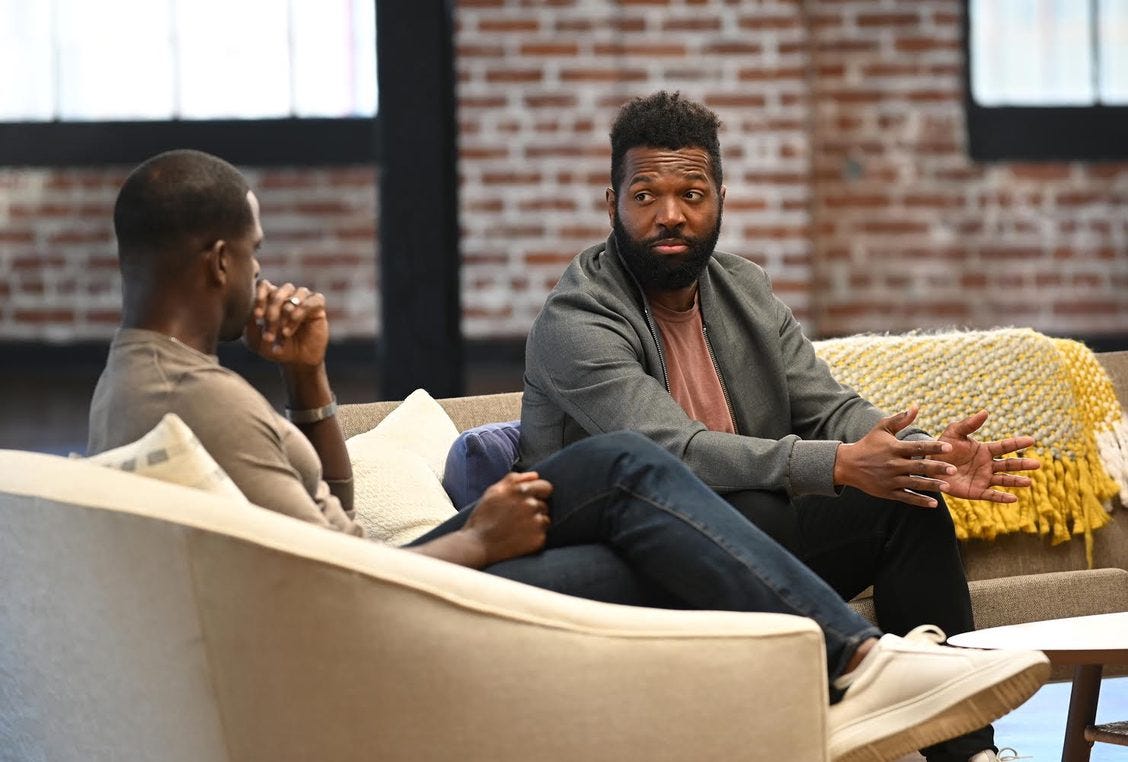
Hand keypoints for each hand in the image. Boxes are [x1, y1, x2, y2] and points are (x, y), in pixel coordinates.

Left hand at [243, 280, 328, 367]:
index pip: (263, 285)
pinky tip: (293, 325)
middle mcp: (287, 295)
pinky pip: (311, 301)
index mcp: (269, 298)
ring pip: (295, 294)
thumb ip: (250, 324)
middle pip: (278, 292)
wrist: (296, 361)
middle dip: (272, 312)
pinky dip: (301, 312)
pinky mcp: (317, 307)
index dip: (259, 297)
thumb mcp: (255, 340)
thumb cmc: (273, 348)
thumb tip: (252, 311)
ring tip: (284, 333)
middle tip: (270, 331)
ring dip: (287, 314)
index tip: (257, 316)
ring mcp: (303, 299)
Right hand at [462, 471, 553, 565]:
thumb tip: (535, 475)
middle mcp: (531, 504)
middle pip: (544, 505)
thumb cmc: (483, 517)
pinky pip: (542, 534)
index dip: (539, 493)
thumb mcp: (494, 491)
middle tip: (517, 517)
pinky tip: (519, 538)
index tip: (531, 500)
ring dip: (535, 523)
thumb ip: (515, 479)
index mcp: (521, 490)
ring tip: (517, 528)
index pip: (546, 487)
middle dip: (534, 509)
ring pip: (544, 520)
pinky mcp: (538, 538)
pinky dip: (534, 536)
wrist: (477, 544)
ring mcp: (536, 522)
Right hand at [834, 405, 955, 507]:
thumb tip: (916, 406)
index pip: (917, 447)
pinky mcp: (888, 492)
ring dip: (931, 486)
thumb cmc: (868, 444)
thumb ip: (900, 419)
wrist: (848, 465)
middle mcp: (893, 464)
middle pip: (919, 467)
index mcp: (894, 448)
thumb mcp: (881, 428)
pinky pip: (906, 497)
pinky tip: (934, 504)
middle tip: (953, 470)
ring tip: (947, 487)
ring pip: (915, 484)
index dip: (934, 447)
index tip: (949, 448)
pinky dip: (919, 501)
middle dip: (937, 468)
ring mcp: (891, 480)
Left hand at [935, 410, 1039, 502]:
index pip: (1005, 446)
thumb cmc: (943, 447)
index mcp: (985, 450)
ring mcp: (983, 478)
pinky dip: (1002, 497)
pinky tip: (1013, 498)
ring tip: (1029, 482)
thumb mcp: (954, 432)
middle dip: (1022, 465)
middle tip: (1037, 464)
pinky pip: (991, 495)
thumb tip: (985, 412)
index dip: (1017, 443)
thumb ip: (969, 424)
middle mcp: (988, 465)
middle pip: (1009, 465)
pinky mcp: (976, 491)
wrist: (929, 464)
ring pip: (1003, 480)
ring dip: (1016, 481)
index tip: (1032, 440)